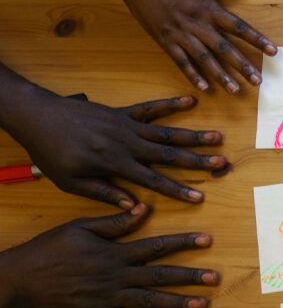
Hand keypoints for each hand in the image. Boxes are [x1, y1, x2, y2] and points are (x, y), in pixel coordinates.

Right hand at [0, 204, 217, 307]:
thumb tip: (144, 208)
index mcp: (115, 252)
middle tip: (215, 278)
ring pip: (149, 301)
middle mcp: (116, 275)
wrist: (22, 277)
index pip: (156, 246)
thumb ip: (116, 221)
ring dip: (177, 304)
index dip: (183, 242)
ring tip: (203, 305)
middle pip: (160, 275)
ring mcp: (108, 298)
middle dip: (189, 276)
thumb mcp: (82, 227)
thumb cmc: (51, 248)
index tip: (207, 240)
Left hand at [5, 92, 222, 207]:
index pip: (153, 180)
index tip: (200, 196)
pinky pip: (149, 108)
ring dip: (192, 134)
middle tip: (221, 163)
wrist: (36, 117)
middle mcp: (126, 143)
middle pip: (168, 154)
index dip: (178, 189)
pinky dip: (170, 104)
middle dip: (197, 160)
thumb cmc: (51, 153)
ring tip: (217, 136)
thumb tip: (135, 207)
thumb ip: (105, 193)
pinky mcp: (121, 112)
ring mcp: (125, 125)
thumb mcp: (72, 182)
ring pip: (165, 132)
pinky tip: (190, 100)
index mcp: (115, 163)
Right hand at [117, 0, 276, 92]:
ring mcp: (180, 33)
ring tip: (235, 90)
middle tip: (258, 82)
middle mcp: (196, 23)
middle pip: (224, 48)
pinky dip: (191, 75)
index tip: (273, 51)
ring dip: (220, 76)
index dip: (257, 39)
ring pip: (204, 59)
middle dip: (242, 66)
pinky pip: (181, 61)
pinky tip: (204, 88)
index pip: (238, 26)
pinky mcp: (165, 40)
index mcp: (208, 7)